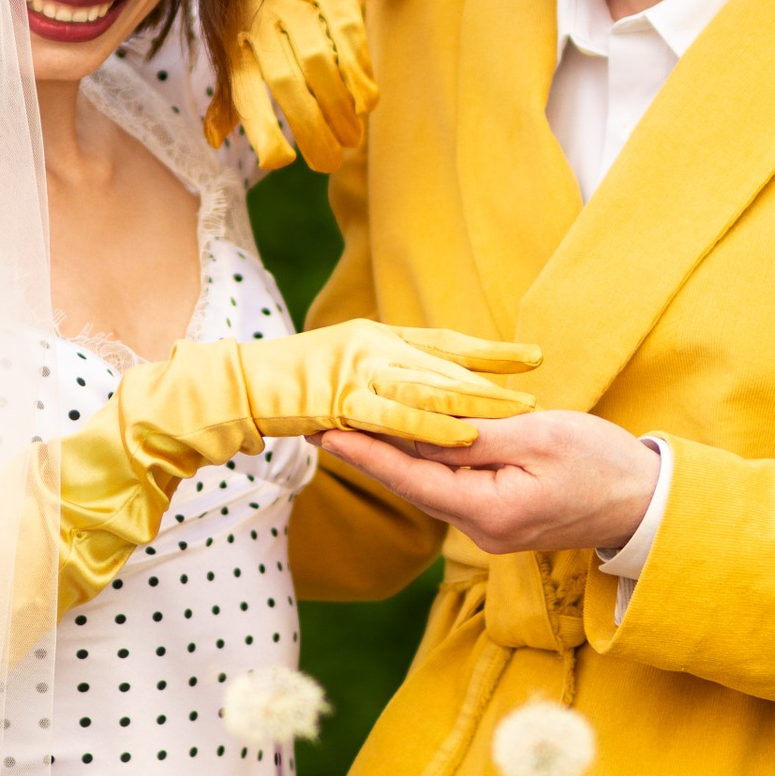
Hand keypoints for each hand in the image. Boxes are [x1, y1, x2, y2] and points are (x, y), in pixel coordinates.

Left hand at [208, 0, 375, 175]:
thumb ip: (231, 93)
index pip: (242, 88)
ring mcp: (297, 1)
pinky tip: (366, 101)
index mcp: (234, 38)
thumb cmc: (266, 13)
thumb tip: (213, 139)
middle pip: (286, 83)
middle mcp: (261, 19)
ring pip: (319, 63)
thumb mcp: (239, 44)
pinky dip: (359, 73)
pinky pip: (349, 36)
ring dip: (338, 108)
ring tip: (351, 139)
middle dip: (310, 129)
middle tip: (329, 163)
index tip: (280, 160)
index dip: (259, 126)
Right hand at [236, 322, 539, 448]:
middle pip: (446, 364)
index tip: (534, 356)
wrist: (235, 383)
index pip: (446, 343)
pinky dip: (432, 427)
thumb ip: (383, 377)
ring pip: (429, 386)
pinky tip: (467, 437)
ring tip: (518, 411)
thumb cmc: (288, 380)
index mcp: (379, 338)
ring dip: (475, 399)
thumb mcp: (343, 366)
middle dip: (493, 377)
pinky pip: (395, 416)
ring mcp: (358, 370)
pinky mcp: (341, 399)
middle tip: (539, 385)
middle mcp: (374, 347)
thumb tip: (422, 389)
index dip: (490, 351)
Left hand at [316, 410, 659, 559]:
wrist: (646, 503)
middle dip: (372, 448)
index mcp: (488, 512)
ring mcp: (490, 527)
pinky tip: (410, 433)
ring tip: (356, 418)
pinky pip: (454, 484)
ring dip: (398, 450)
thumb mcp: (539, 437)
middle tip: (326, 415)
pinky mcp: (500, 516)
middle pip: (414, 483)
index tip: (325, 430)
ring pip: (433, 483)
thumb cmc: (601, 464)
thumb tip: (421, 427)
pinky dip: (430, 457)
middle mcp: (481, 529)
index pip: (411, 479)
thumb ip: (477, 435)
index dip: (366, 452)